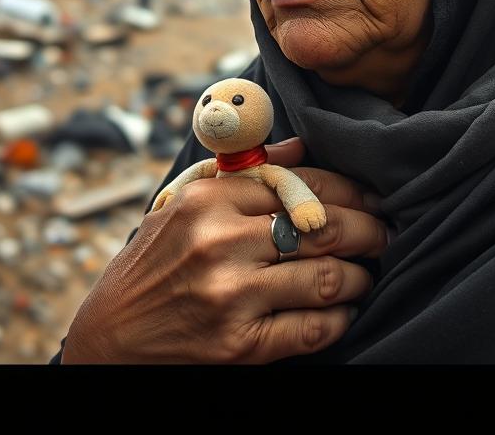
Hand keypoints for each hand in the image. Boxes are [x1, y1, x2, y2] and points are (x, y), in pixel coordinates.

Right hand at [60, 137, 388, 363]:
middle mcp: (221, 243)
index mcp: (211, 200)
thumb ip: (242, 173)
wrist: (108, 337)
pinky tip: (346, 313)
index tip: (373, 197)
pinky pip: (311, 330)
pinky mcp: (237, 346)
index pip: (302, 184)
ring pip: (327, 279)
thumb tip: (301, 147)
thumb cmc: (153, 263)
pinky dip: (339, 320)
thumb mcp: (186, 205)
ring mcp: (230, 295)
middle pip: (324, 228)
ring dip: (360, 276)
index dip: (349, 190)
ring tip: (367, 274)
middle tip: (387, 234)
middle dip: (369, 230)